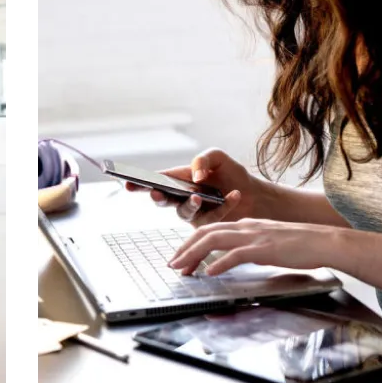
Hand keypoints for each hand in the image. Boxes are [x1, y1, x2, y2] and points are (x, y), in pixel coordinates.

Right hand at [125, 148, 265, 226]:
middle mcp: (180, 198)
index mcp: (177, 180)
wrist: (254, 194)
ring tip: (199, 196)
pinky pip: (211, 219)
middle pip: (162, 200)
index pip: (155, 181)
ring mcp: (193, 213)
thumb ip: (203, 160)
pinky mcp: (208, 225)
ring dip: (189, 204)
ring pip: (183, 213)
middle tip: (156, 194)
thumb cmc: (230, 174)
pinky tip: (235, 195)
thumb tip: (195, 176)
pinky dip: (224, 206)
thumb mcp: (217, 157)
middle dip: (157, 197)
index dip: (139, 183)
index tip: (127, 183)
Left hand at [168, 218, 337, 275]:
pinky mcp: (263, 248)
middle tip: (172, 264)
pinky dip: (219, 263)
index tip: (179, 256)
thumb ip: (247, 246)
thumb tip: (229, 259)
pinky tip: (208, 273)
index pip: (209, 229)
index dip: (190, 242)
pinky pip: (235, 255)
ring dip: (194, 255)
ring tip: (182, 268)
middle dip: (184, 248)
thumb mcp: (266, 241)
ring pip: (213, 240)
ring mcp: (253, 236)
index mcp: (244, 225)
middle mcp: (244, 227)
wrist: (324, 241)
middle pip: (205, 233)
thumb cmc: (298, 245)